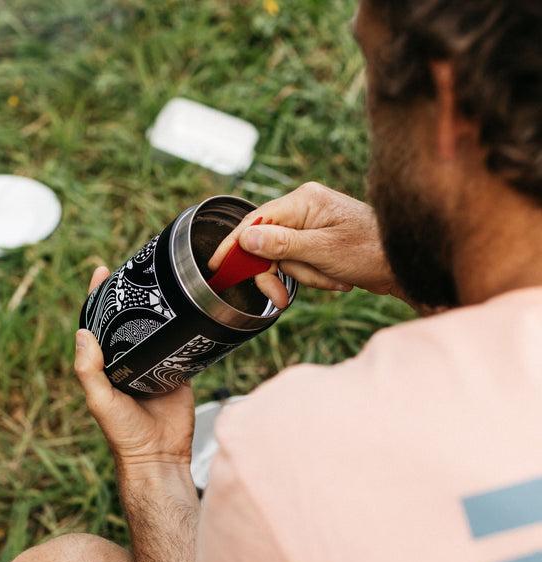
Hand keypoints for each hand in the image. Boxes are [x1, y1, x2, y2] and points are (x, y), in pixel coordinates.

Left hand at [75, 267, 195, 472]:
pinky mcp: (179, 371)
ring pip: (154, 329)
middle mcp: (130, 362)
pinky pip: (181, 344)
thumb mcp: (101, 401)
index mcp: (107, 366)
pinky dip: (182, 327)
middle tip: (136, 269)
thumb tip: (81, 333)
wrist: (160, 455)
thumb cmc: (125, 434)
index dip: (97, 297)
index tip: (101, 271)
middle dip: (129, 296)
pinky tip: (186, 308)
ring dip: (156, 307)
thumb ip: (89, 371)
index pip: (99, 324)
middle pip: (127, 321)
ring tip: (161, 279)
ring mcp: (155, 364)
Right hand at [209, 181, 396, 308]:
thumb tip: (246, 238)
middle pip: (267, 244)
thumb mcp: (323, 250)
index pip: (256, 221)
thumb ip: (282, 244)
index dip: (235, 244)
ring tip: (333, 279)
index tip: (218, 265)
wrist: (404, 263)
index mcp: (303, 201)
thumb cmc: (370, 251)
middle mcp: (304, 208)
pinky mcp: (318, 240)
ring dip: (306, 276)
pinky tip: (337, 278)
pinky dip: (315, 276)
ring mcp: (311, 224)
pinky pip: (301, 262)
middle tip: (281, 299)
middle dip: (280, 272)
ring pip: (285, 258)